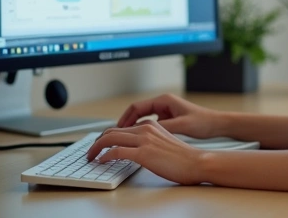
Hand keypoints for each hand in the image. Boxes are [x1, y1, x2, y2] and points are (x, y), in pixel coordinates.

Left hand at [85, 120, 206, 184]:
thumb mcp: (164, 142)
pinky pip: (116, 152)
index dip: (106, 136)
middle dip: (97, 142)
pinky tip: (101, 161)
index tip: (100, 145)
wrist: (197, 162)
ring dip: (96, 148)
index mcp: (150, 125)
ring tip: (91, 157)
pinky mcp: (143, 153)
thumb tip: (136, 149)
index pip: (121, 127)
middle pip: (111, 131)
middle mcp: (145, 128)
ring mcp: (144, 140)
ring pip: (110, 138)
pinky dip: (105, 156)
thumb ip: (150, 141)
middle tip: (91, 152)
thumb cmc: (184, 157)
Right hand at [116, 93, 220, 138]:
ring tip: (124, 139)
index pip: (136, 107)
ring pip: (143, 118)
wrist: (217, 124)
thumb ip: (163, 127)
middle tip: (115, 135)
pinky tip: (140, 141)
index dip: (124, 118)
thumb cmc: (203, 122)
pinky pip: (150, 123)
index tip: (116, 129)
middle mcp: (163, 104)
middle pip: (137, 111)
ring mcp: (166, 111)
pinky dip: (142, 130)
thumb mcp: (181, 126)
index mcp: (164, 101)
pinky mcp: (169, 119)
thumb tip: (144, 131)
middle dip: (126, 122)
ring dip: (133, 127)